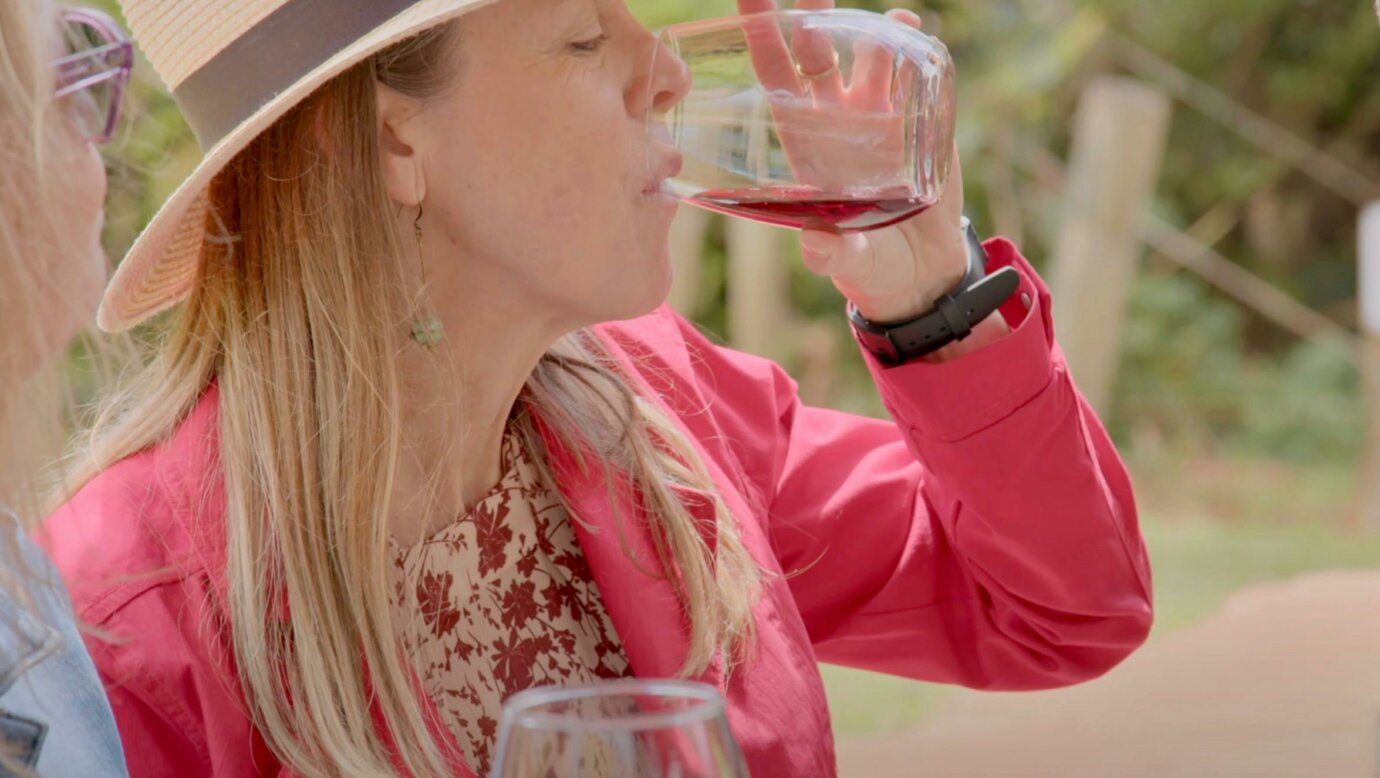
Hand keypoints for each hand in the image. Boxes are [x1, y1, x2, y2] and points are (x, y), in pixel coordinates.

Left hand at [737, 0, 970, 324]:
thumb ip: (834, 253)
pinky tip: (915, 33)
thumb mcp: (849, 262)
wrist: (921, 271)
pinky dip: (918, 51)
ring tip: (890, 23)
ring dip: (875, 34)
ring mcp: (881, 116)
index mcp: (805, 142)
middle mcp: (838, 120)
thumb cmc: (869, 266)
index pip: (776, 79)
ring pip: (873, 57)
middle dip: (814, 15)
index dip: (762, 38)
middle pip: (819, 55)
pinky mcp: (922, 121)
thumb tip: (820, 247)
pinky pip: (918, 76)